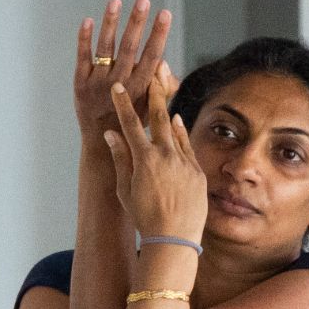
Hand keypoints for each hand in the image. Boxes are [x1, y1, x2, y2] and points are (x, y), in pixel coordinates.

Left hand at [73, 0, 175, 141]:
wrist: (101, 143)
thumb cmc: (131, 121)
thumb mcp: (152, 108)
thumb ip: (161, 86)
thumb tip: (164, 63)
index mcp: (140, 88)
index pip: (152, 55)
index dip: (158, 34)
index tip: (165, 13)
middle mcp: (119, 84)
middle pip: (130, 48)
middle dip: (137, 22)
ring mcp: (98, 83)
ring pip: (106, 48)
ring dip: (111, 23)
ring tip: (115, 1)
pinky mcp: (80, 84)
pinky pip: (83, 57)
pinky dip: (84, 39)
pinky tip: (88, 20)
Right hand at [103, 65, 207, 243]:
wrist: (174, 237)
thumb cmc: (144, 217)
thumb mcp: (125, 190)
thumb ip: (120, 158)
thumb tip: (111, 134)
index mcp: (144, 159)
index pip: (131, 124)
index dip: (123, 103)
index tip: (118, 87)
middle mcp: (165, 155)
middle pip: (159, 117)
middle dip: (154, 92)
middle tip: (153, 71)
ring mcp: (184, 162)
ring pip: (174, 129)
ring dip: (167, 108)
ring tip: (163, 89)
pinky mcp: (197, 171)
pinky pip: (187, 145)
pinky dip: (180, 132)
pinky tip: (177, 121)